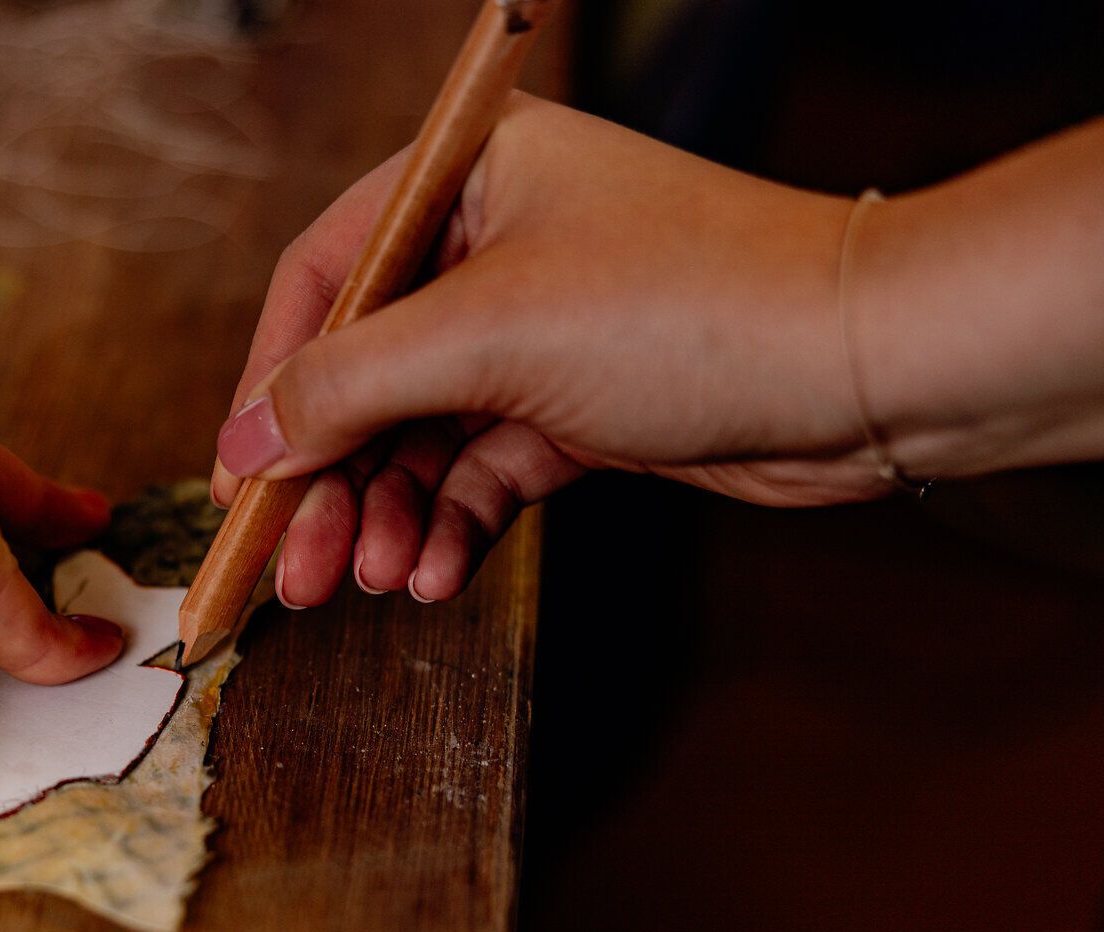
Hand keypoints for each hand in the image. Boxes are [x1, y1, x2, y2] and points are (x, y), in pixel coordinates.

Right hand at [212, 93, 881, 607]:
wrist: (863, 371)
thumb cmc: (690, 306)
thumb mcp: (485, 336)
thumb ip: (346, 386)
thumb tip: (245, 440)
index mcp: (465, 178)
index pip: (322, 279)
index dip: (271, 384)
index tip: (240, 478)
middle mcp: (494, 244)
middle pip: (364, 371)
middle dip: (329, 479)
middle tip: (297, 568)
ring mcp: (537, 329)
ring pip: (418, 434)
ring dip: (386, 515)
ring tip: (375, 580)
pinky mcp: (576, 404)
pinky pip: (479, 468)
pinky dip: (451, 523)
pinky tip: (437, 572)